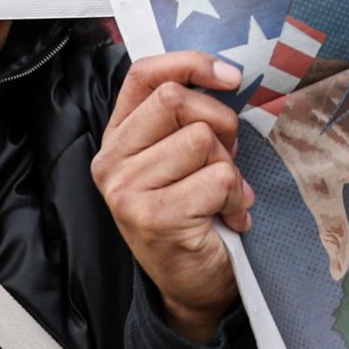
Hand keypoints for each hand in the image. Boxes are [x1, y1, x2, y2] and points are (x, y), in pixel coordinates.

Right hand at [94, 53, 251, 343]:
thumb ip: (188, 116)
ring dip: (228, 166)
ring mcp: (127, 190)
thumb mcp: (184, 155)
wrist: (194, 285)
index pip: (145, 74)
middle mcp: (112, 160)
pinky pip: (218, 178)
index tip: (231, 76)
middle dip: (220, 123)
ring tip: (221, 195)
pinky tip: (228, 217)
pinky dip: (236, 196)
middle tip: (226, 159)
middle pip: (177, 100)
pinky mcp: (152, 217)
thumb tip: (228, 74)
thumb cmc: (196, 210)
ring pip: (202, 138)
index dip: (191, 64)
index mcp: (118, 136)